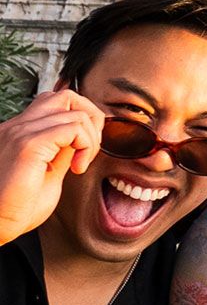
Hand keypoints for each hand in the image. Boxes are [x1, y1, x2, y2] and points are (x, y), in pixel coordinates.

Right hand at [0, 89, 105, 244]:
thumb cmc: (17, 208)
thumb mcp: (47, 172)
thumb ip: (62, 151)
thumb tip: (82, 139)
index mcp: (20, 131)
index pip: (57, 103)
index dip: (81, 121)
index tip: (83, 152)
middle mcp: (18, 125)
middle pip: (68, 96)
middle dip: (91, 119)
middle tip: (88, 151)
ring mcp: (21, 132)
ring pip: (75, 111)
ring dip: (90, 138)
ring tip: (81, 164)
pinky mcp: (28, 145)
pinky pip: (74, 127)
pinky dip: (86, 145)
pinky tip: (77, 168)